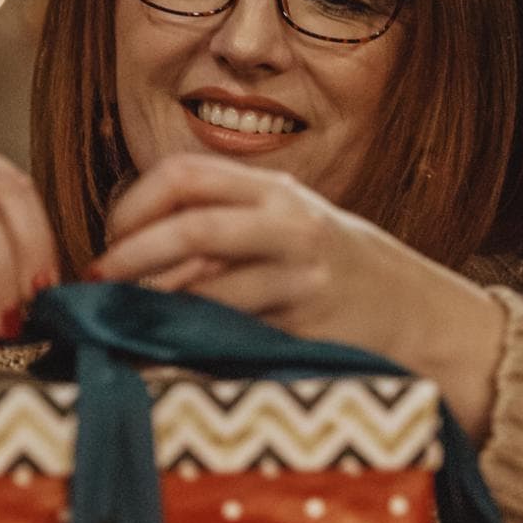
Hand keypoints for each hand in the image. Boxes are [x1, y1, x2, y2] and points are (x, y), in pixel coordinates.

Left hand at [87, 154, 506, 438]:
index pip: (184, 175)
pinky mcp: (308, 327)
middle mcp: (290, 225)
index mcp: (276, 191)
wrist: (424, 319)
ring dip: (152, 305)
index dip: (132, 206)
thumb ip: (229, 223)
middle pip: (191, 225)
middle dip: (131, 256)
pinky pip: (232, 332)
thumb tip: (132, 249)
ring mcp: (302, 278)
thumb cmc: (341, 277)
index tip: (108, 240)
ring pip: (207, 285)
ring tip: (121, 320)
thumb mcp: (291, 228)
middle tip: (97, 283)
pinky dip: (190, 338)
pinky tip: (165, 347)